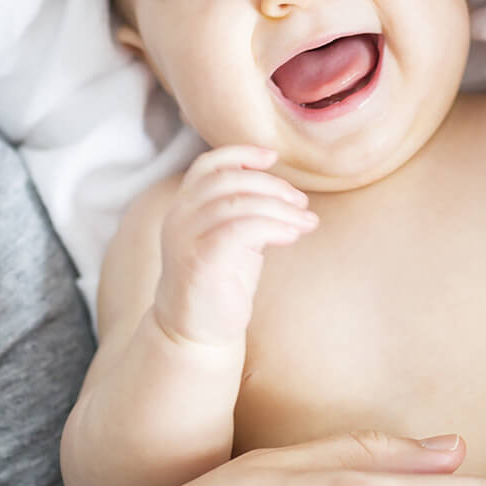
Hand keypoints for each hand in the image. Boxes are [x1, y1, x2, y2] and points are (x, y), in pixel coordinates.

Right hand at [153, 146, 315, 346]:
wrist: (196, 331)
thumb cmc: (221, 281)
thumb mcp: (233, 236)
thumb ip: (245, 210)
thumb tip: (283, 191)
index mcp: (185, 206)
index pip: (208, 165)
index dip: (241, 154)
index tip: (273, 158)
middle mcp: (179, 216)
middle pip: (229, 180)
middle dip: (272, 186)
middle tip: (302, 202)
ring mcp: (185, 237)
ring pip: (238, 203)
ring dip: (280, 208)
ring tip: (307, 221)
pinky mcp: (200, 260)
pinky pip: (240, 230)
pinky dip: (272, 226)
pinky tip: (292, 234)